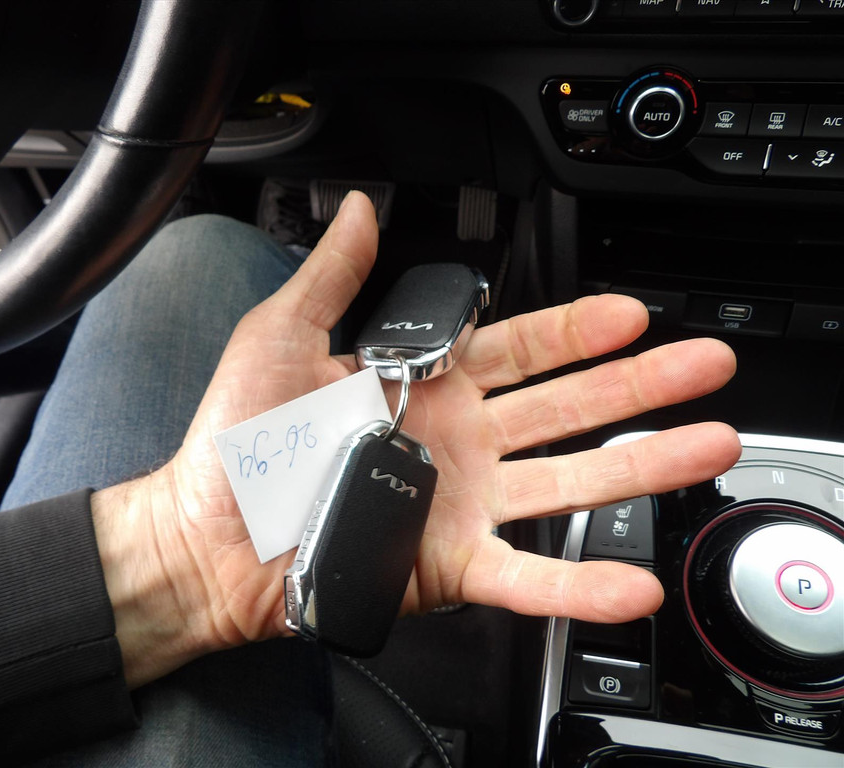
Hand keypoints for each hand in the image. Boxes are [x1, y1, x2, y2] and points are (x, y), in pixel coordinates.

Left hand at [94, 192, 740, 687]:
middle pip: (568, 407)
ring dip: (642, 467)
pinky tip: (633, 579)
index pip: (521, 348)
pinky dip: (579, 584)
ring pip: (570, 483)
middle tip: (703, 363)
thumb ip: (334, 273)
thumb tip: (359, 210)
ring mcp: (460, 503)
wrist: (208, 534)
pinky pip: (526, 575)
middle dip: (640, 384)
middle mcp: (457, 442)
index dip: (578, 328)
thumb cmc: (239, 439)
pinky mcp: (449, 565)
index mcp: (426, 385)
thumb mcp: (283, 335)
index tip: (628, 310)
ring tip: (705, 445)